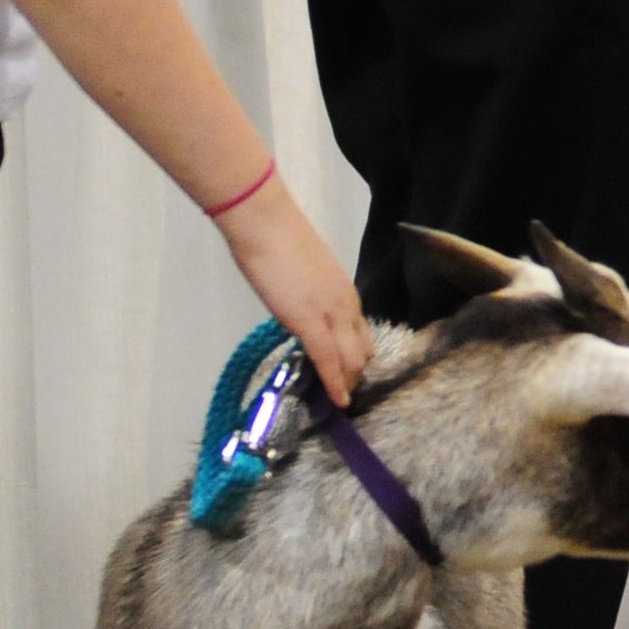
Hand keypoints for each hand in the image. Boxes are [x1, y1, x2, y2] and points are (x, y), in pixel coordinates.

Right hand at [222, 192, 372, 405]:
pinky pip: (328, 359)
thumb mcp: (306, 277)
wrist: (267, 225)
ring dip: (347, 382)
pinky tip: (338, 401)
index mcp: (347, 293)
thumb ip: (311, 298)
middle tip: (345, 395)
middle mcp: (348, 305)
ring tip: (342, 403)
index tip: (350, 376)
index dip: (356, 358)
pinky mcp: (310, 321)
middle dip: (355, 374)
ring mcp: (332, 313)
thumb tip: (303, 313)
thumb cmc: (279, 244)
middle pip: (361, 350)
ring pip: (351, 358)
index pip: (361, 334)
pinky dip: (335, 383)